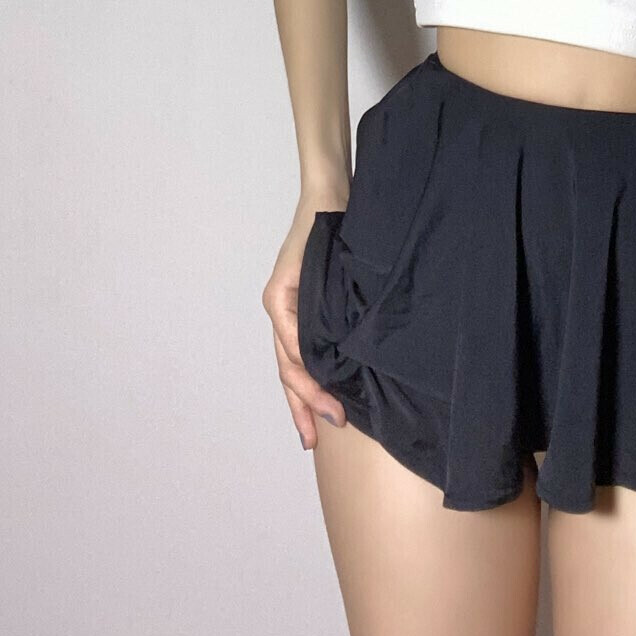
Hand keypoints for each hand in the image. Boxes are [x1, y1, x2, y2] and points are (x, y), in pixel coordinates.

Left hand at [262, 193, 349, 449]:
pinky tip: (316, 372)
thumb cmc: (346, 240)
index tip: (321, 431)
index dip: (305, 404)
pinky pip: (291, 329)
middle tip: (318, 437)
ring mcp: (279, 300)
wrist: (332, 198)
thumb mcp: (343, 290)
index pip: (295, 370)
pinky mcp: (280, 287)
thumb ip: (340, 322)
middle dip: (304, 406)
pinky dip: (302, 352)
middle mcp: (281, 313)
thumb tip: (356, 363)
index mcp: (295, 317)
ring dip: (307, 387)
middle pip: (287, 371)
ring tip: (329, 412)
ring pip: (287, 357)